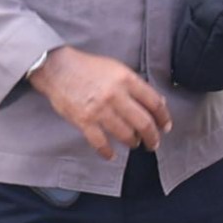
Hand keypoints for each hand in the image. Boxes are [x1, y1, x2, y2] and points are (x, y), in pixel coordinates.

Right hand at [31, 47, 168, 157]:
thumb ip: (136, 85)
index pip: (154, 103)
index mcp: (126, 79)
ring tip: (134, 144)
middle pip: (143, 122)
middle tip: (153, 143)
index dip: (163, 117)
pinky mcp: (84, 121)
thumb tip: (156, 102)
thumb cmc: (87, 67)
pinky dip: (107, 152)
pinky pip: (100, 142)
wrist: (57, 69)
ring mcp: (100, 110)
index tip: (165, 126)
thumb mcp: (117, 68)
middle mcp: (116, 95)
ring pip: (126, 134)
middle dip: (152, 137)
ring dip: (133, 143)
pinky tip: (111, 155)